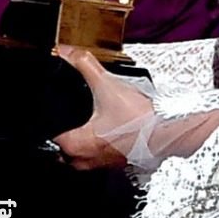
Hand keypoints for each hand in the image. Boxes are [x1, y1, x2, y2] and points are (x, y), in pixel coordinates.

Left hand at [53, 46, 151, 169]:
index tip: (64, 109)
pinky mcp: (119, 165)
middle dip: (70, 131)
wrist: (168, 131)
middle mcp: (85, 160)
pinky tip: (115, 130)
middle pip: (64, 147)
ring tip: (99, 121)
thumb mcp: (107, 84)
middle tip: (81, 115)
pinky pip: (103, 157)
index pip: (50, 134)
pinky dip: (105, 145)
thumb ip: (84, 64)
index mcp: (74, 145)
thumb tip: (66, 51)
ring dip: (87, 140)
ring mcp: (102, 165)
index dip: (55, 119)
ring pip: (83, 154)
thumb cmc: (138, 118)